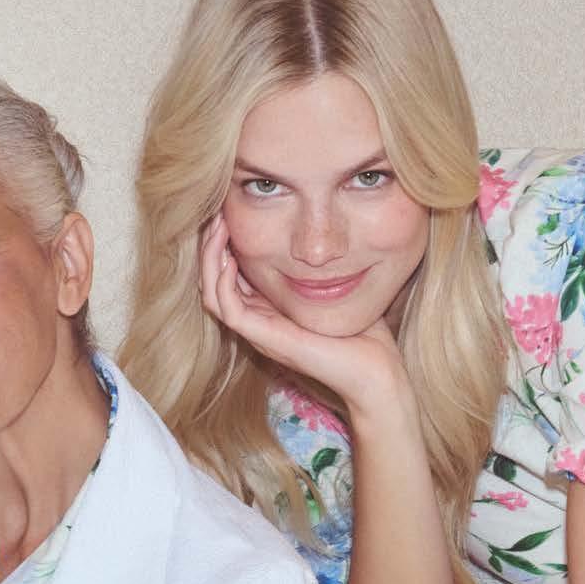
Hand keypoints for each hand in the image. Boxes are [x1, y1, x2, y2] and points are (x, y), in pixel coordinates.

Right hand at [199, 213, 406, 421]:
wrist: (373, 371)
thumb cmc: (365, 335)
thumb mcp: (340, 288)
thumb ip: (324, 267)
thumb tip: (327, 233)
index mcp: (270, 311)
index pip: (231, 276)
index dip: (226, 244)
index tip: (231, 212)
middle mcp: (258, 321)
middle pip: (214, 282)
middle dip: (212, 246)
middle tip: (217, 213)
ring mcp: (258, 332)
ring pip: (212, 293)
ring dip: (210, 259)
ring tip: (217, 227)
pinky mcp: (263, 338)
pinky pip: (227, 308)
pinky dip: (222, 281)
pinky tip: (230, 255)